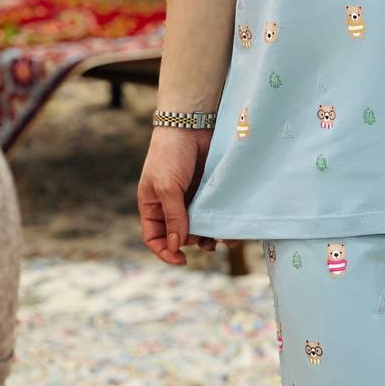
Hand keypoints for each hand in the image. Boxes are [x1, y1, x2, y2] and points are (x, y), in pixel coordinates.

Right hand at [137, 128, 235, 265]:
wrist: (192, 126)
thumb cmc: (170, 154)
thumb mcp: (167, 186)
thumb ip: (173, 216)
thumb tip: (177, 245)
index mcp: (153, 206)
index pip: (154, 237)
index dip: (165, 251)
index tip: (181, 259)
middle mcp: (172, 206)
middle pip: (181, 236)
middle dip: (193, 242)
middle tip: (205, 239)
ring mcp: (192, 199)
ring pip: (201, 227)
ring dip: (211, 236)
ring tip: (222, 238)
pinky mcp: (209, 192)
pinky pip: (215, 213)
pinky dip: (222, 222)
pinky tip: (231, 227)